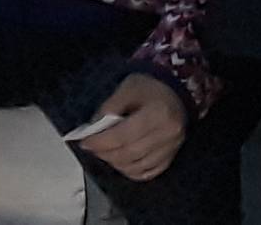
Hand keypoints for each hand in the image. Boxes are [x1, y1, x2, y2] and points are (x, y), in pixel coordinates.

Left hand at [72, 75, 186, 181]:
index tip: (85, 142)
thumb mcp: (128, 87)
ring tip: (107, 152)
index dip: (100, 142)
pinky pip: (146, 173)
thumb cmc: (151, 89)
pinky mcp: (171, 156)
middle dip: (105, 153)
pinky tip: (122, 161)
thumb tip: (94, 128)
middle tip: (93, 147)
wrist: (175, 93)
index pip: (123, 136)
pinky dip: (130, 171)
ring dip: (115, 163)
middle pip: (128, 154)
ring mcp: (172, 147)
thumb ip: (110, 106)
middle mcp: (168, 133)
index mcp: (159, 113)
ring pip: (136, 167)